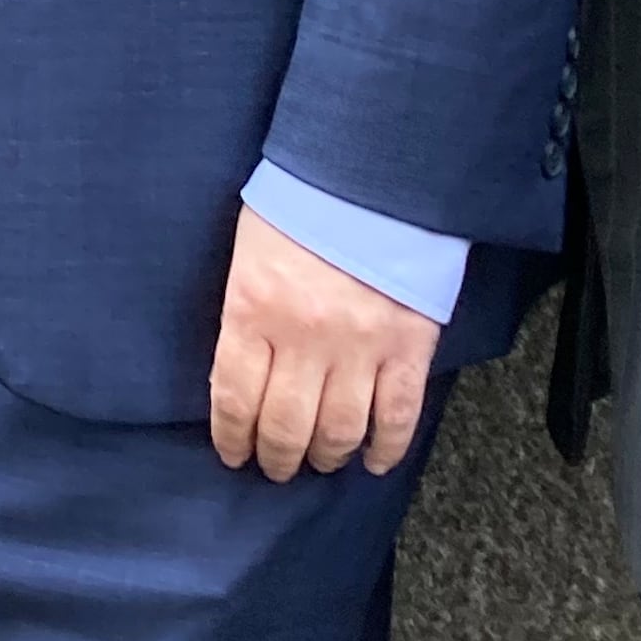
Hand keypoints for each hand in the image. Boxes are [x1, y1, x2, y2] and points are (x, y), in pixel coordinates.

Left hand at [207, 203, 441, 480]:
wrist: (370, 173)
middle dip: (276, 457)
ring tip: (319, 463)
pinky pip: (397, 417)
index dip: (232, 436)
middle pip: (286, 426)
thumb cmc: (299, 201)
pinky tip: (374, 461)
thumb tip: (242, 368)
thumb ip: (246, 310)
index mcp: (254, 309)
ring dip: (325, 457)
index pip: (235, 397)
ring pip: (339, 431)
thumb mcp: (249, 250)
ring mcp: (360, 347)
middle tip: (275, 467)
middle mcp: (305, 338)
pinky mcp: (408, 347)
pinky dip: (386, 448)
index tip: (233, 453)